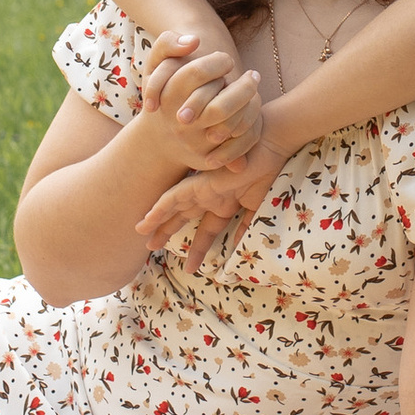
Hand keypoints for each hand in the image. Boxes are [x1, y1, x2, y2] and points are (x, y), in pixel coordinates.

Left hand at [135, 152, 278, 265]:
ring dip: (157, 221)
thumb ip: (248, 227)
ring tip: (141, 234)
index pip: (206, 231)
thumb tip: (241, 250)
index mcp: (224, 203)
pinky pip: (174, 196)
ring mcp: (203, 188)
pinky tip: (148, 219)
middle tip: (150, 247)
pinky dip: (161, 207)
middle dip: (166, 232)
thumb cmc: (270, 170)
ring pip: (174, 207)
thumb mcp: (258, 207)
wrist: (272, 145)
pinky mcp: (200, 181)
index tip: (192, 269)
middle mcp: (210, 196)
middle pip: (182, 218)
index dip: (198, 250)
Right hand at [139, 31, 263, 165]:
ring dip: (249, 105)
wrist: (160, 139)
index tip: (226, 59)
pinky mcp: (207, 159)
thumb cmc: (164, 93)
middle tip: (252, 75)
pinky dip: (250, 125)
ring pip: (231, 127)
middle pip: (219, 107)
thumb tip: (194, 40)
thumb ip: (167, 43)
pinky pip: (238, 144)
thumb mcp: (155, 66)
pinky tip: (251, 109)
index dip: (218, 62)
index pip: (197, 74)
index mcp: (167, 98)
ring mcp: (194, 144)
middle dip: (243, 87)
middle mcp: (180, 124)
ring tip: (254, 89)